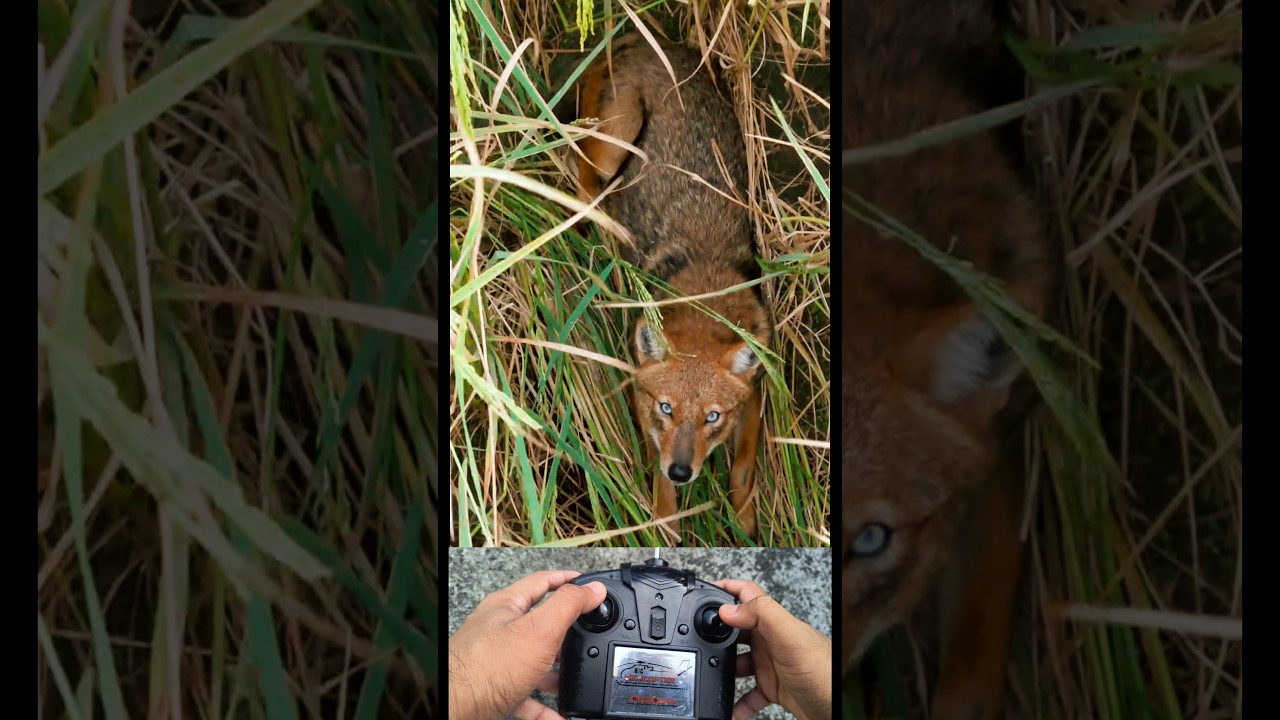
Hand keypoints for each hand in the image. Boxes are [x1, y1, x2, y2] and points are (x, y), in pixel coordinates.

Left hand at [449, 570, 606, 719]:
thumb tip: (592, 589)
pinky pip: (527, 696)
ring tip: (575, 680)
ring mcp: (496, 660)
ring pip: (534, 663)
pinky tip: (560, 715)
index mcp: (506, 606)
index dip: (566, 580)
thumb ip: (568, 606)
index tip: (586, 583)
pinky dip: (545, 706)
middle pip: (539, 624)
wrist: (457, 709)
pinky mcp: (494, 688)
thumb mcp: (539, 629)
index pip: (541, 582)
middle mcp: (499, 630)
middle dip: (565, 634)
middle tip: (586, 637)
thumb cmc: (488, 667)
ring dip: (557, 674)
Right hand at [714, 579, 831, 719]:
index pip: (748, 594)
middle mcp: (771, 641)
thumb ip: (762, 615)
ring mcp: (771, 664)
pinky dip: (736, 703)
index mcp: (775, 623)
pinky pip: (747, 695)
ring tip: (712, 677)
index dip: (727, 588)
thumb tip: (728, 608)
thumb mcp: (790, 637)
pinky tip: (730, 709)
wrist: (836, 708)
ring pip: (738, 663)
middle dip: (718, 636)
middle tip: (701, 643)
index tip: (704, 590)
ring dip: (724, 671)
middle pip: (737, 630)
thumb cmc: (824, 671)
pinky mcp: (772, 688)